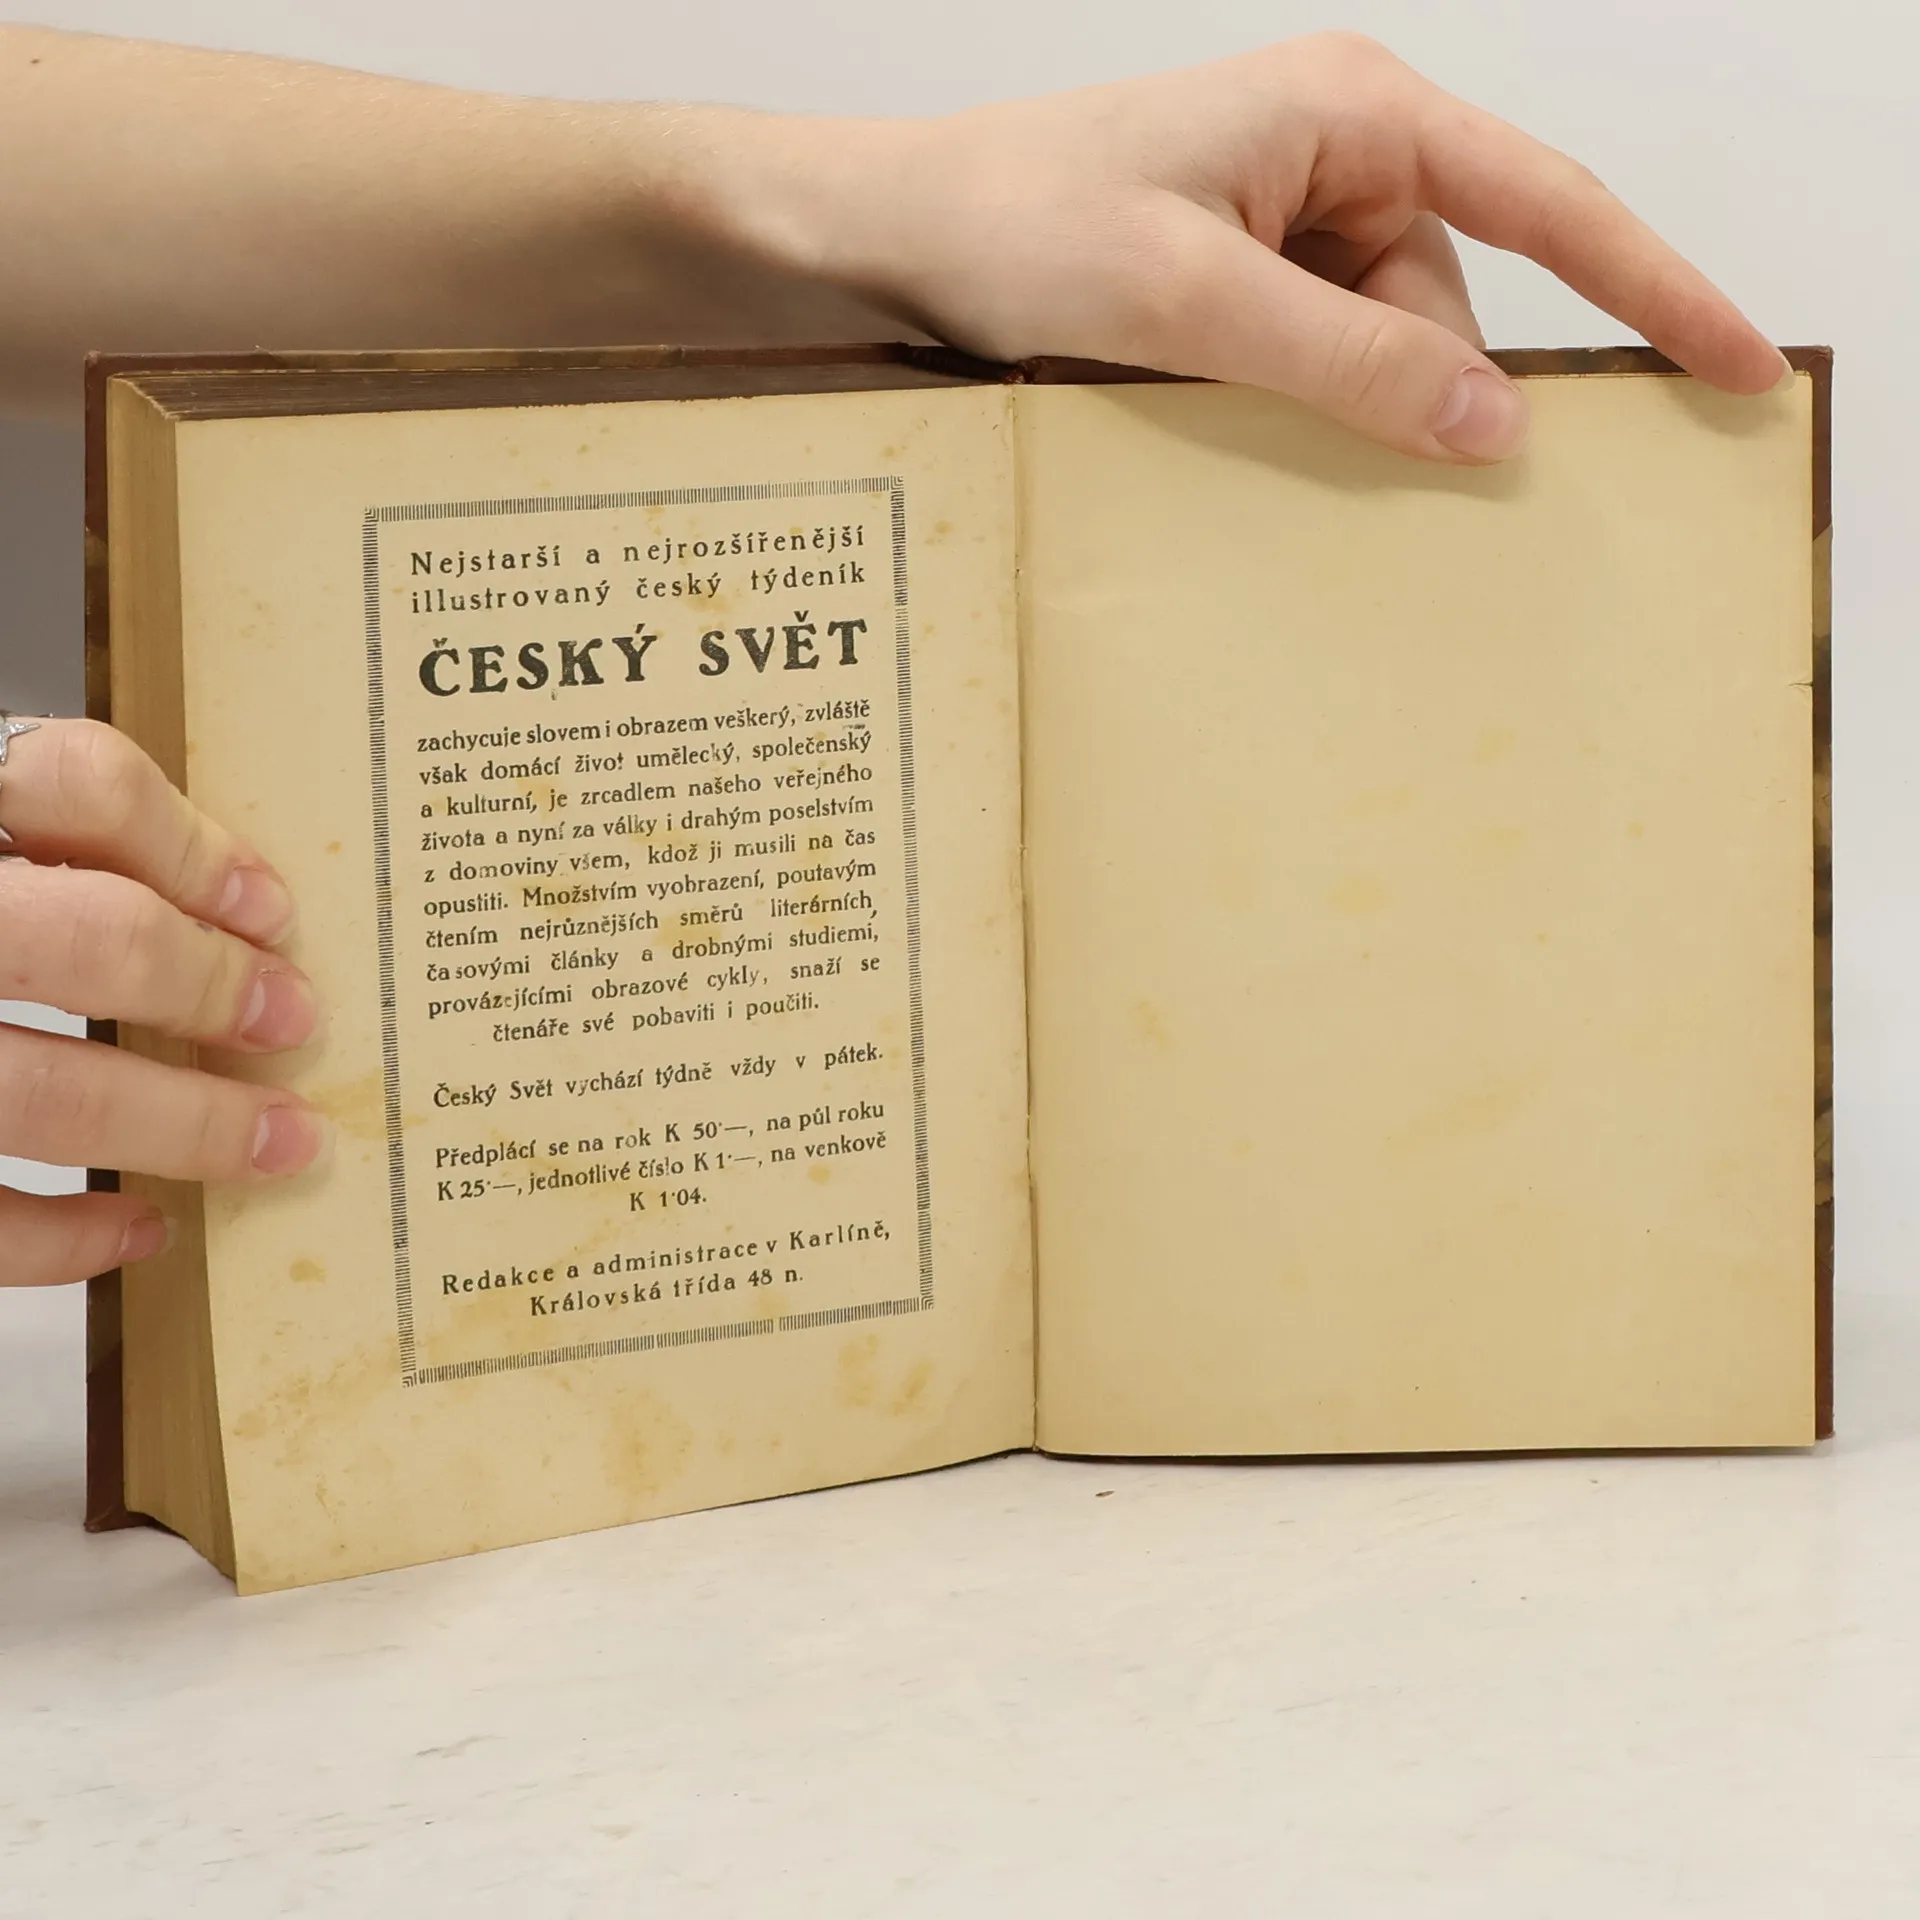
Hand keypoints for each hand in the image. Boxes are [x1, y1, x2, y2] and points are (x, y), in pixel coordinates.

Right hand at [0, 718, 324, 1285]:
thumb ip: (30, 829)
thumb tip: (225, 902)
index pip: (73, 781)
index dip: (193, 845)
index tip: (269, 908)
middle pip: (88, 941)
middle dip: (212, 991)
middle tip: (294, 1022)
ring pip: (47, 1095)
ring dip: (185, 1127)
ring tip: (275, 1143)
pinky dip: (64, 1239)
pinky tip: (138, 1228)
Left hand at [754, 33, 1785, 459]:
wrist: (880, 233)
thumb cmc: (1011, 224)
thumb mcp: (1186, 299)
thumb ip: (1347, 360)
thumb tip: (1494, 426)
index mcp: (1350, 114)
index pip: (1549, 204)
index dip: (1656, 286)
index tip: (1736, 365)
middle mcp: (1332, 157)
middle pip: (1444, 308)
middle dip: (1411, 397)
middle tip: (1322, 458)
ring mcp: (1279, 224)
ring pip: (1372, 355)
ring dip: (1327, 417)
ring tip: (1208, 418)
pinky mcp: (1231, 282)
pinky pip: (1307, 366)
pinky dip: (1284, 415)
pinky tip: (1212, 430)